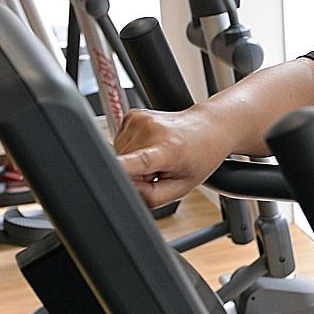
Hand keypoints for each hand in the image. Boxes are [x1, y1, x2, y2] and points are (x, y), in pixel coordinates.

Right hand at [115, 107, 230, 208]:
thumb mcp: (180, 188)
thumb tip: (125, 194)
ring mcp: (140, 120)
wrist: (207, 129)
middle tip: (157, 171)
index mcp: (167, 150)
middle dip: (135, 175)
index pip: (135, 161)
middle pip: (123, 165)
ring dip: (134, 162)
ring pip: (119, 154)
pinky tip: (151, 147)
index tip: (106, 176)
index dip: (119, 169)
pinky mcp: (132, 115)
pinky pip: (121, 142)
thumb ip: (150, 197)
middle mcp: (151, 130)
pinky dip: (133, 150)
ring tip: (157, 158)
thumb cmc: (198, 158)